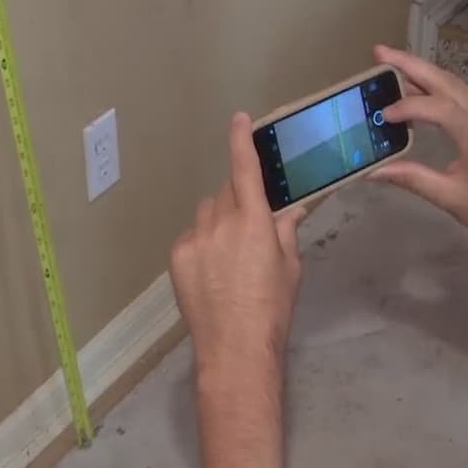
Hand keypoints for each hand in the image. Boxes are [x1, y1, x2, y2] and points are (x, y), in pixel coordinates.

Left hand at [170, 113, 307, 376]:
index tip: (239, 119)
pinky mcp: (177, 257)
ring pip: (207, 213)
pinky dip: (203, 242)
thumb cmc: (272, 308)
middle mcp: (220, 223)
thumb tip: (288, 210)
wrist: (235, 347)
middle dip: (238, 197)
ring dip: (219, 219)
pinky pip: (192, 236)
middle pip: (226, 191)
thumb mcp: (289, 267)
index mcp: (253, 222)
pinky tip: (214, 270)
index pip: (245, 169)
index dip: (241, 140)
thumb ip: (285, 232)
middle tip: (251, 223)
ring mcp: (194, 240)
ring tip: (231, 253)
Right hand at [370, 45, 467, 249]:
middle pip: (445, 81)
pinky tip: (412, 85)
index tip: (383, 115)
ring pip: (451, 82)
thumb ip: (412, 178)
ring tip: (389, 61)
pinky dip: (432, 84)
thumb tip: (373, 170)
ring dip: (421, 69)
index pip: (439, 108)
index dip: (409, 106)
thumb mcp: (449, 197)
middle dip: (411, 64)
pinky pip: (456, 92)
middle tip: (379, 52)